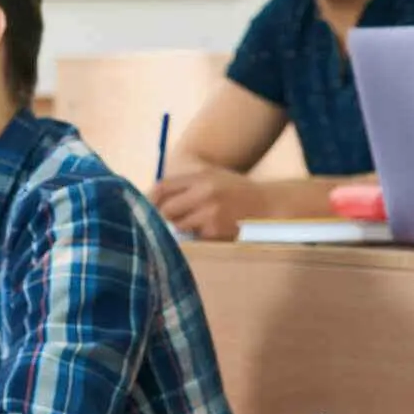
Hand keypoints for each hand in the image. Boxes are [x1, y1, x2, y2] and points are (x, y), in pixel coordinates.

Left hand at [149, 169, 268, 240]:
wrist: (269, 206)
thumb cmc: (237, 192)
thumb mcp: (213, 178)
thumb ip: (186, 186)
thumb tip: (152, 199)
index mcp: (201, 177)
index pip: (162, 187)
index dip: (149, 199)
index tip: (145, 208)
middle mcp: (204, 192)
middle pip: (166, 209)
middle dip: (163, 218)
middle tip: (165, 222)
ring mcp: (210, 213)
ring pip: (179, 225)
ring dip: (180, 228)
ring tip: (193, 224)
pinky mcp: (216, 231)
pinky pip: (195, 236)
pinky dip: (197, 236)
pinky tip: (209, 230)